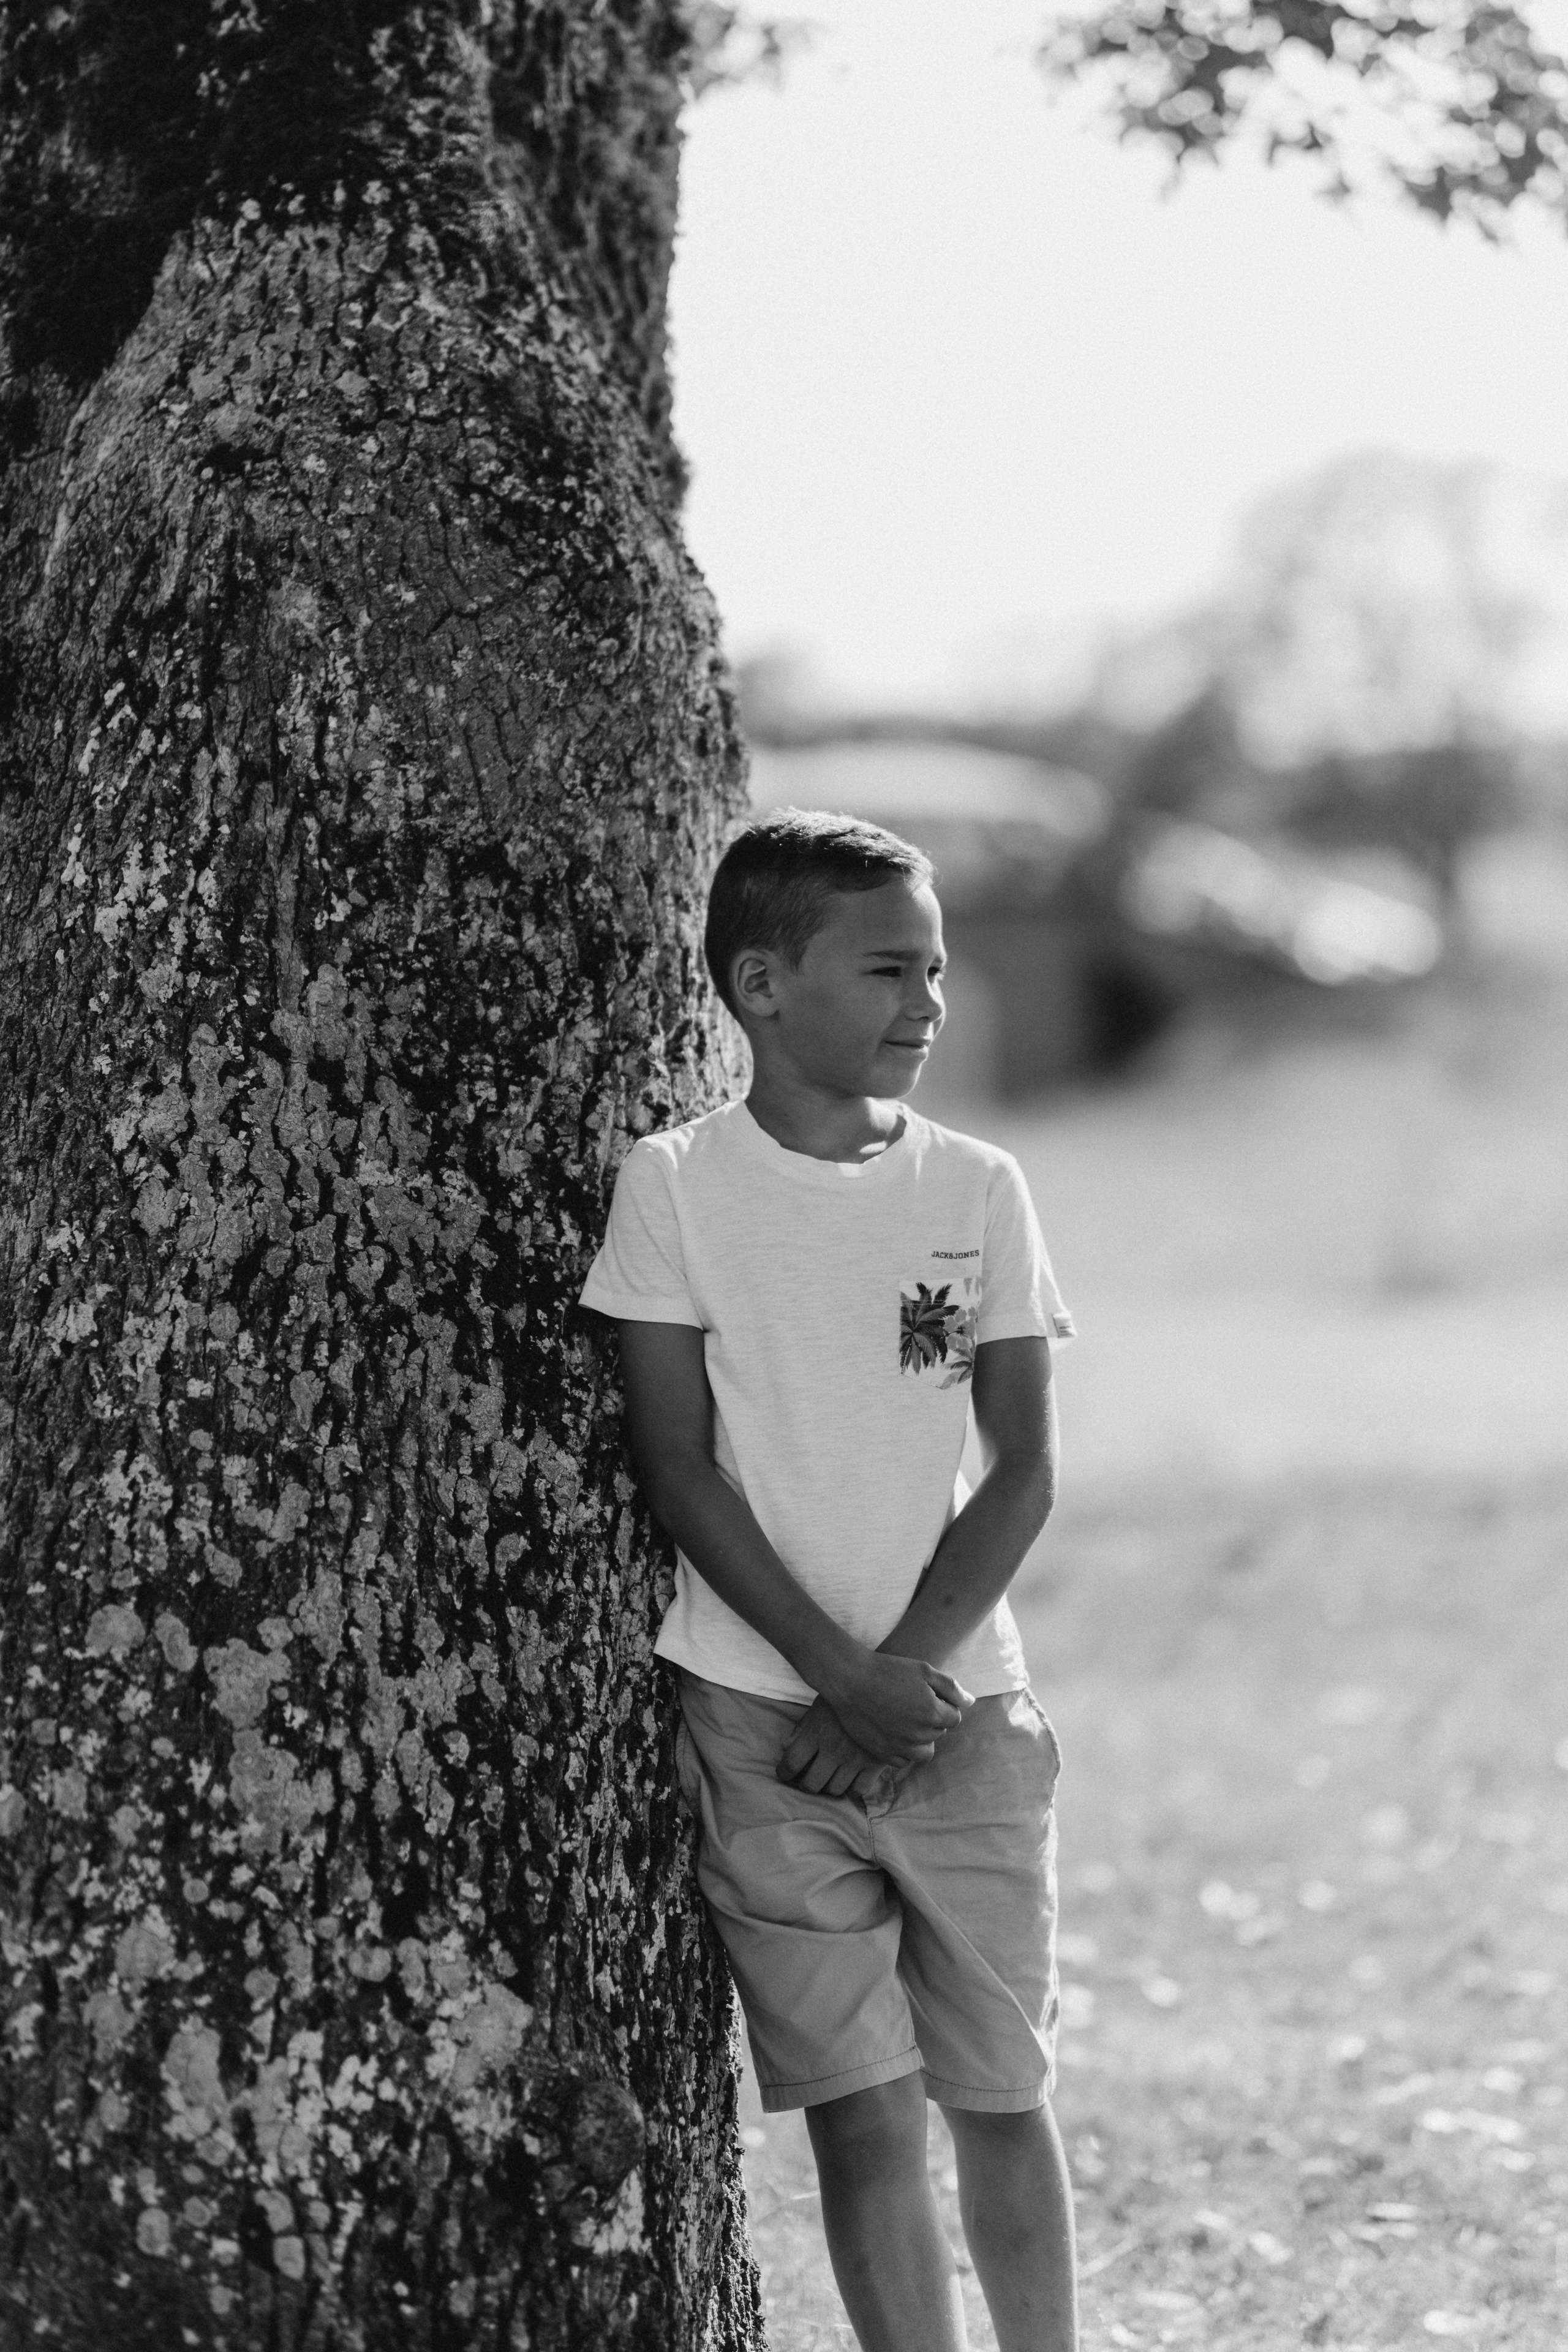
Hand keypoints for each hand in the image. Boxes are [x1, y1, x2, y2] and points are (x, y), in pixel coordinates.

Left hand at [776, 1697, 883, 1796]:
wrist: (882, 1691)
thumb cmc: (846, 1696)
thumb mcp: (819, 1706)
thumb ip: (802, 1727)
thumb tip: (786, 1747)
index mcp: (816, 1732)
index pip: (792, 1762)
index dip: (784, 1772)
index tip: (784, 1774)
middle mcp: (833, 1749)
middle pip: (812, 1784)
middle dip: (805, 1785)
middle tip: (806, 1781)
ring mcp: (854, 1759)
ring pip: (835, 1790)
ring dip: (828, 1787)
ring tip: (828, 1780)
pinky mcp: (874, 1764)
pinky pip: (859, 1789)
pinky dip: (851, 1789)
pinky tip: (850, 1781)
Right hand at [821, 1651, 971, 1765]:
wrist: (849, 1679)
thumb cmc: (888, 1670)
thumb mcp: (924, 1670)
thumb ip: (951, 1688)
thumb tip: (970, 1702)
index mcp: (932, 1713)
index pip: (954, 1718)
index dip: (945, 1704)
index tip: (929, 1694)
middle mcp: (918, 1734)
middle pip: (939, 1732)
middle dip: (933, 1719)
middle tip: (913, 1701)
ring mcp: (900, 1746)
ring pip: (924, 1752)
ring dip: (922, 1738)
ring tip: (907, 1719)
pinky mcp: (883, 1753)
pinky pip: (903, 1761)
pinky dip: (904, 1749)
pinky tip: (895, 1731)